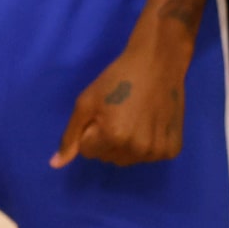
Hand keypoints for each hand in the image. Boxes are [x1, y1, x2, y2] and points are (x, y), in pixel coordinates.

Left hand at [53, 28, 190, 168]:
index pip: (87, 151)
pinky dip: (147, 145)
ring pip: (127, 159)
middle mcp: (137, 149)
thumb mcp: (86, 102)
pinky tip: (151, 124)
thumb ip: (70, 135)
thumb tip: (56, 164)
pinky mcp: (172, 149)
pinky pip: (149, 157)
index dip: (91, 131)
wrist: (158, 63)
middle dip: (106, 140)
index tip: (103, 114)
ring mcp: (157, 151)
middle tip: (119, 114)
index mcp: (114, 137)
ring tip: (135, 118)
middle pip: (107, 157)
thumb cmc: (117, 79)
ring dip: (126, 144)